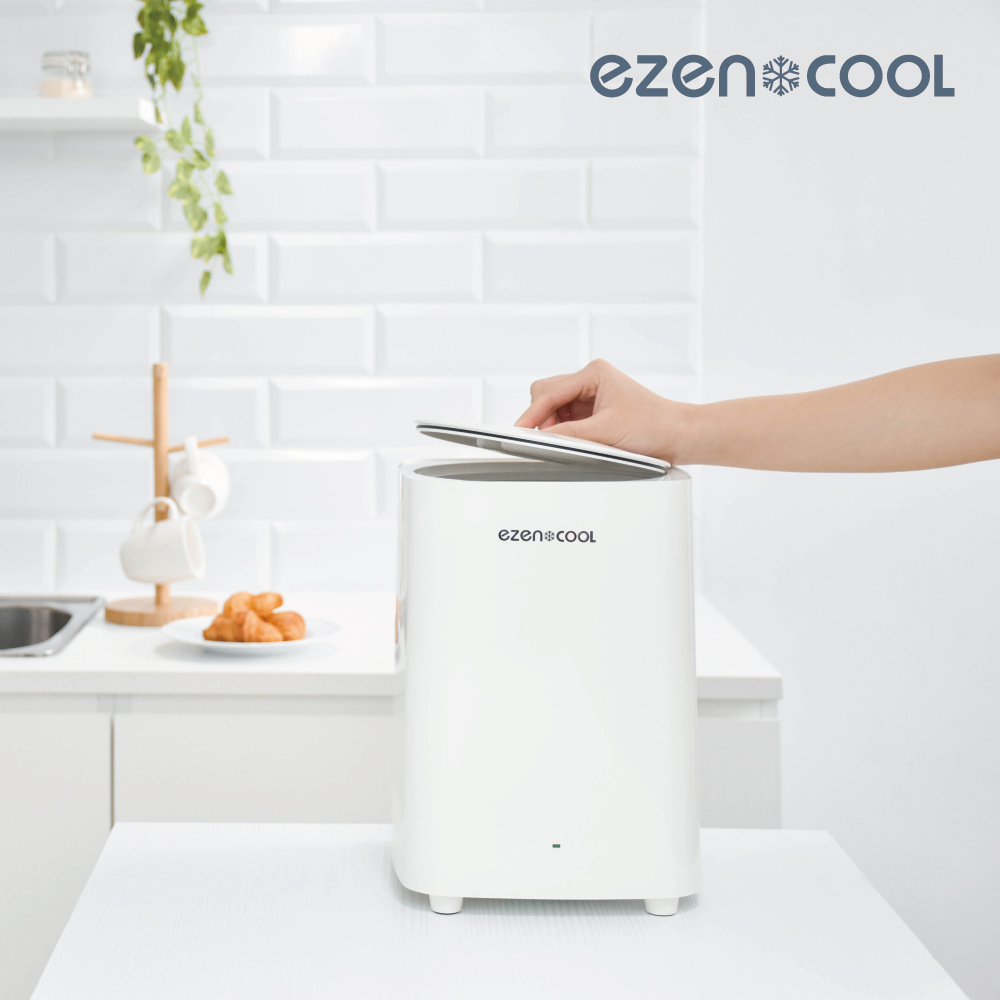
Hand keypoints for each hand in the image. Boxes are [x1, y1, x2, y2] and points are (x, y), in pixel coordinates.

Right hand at [514, 360, 694, 463]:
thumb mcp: (605, 432)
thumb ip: (569, 434)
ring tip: (565, 443)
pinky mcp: (594, 410)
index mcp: (594, 373)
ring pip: (554, 407)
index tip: (519, 431)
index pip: (550, 392)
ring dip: (553, 426)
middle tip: (541, 439)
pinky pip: (567, 418)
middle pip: (546, 394)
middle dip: (541, 417)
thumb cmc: (654, 425)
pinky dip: (564, 431)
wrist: (678, 436)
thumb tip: (540, 438)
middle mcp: (591, 379)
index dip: (532, 414)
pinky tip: (572, 442)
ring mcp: (592, 395)